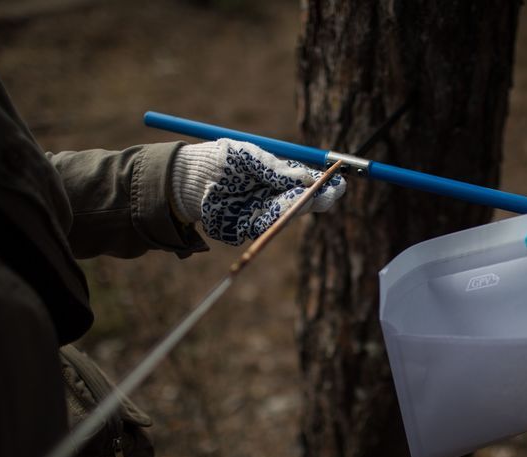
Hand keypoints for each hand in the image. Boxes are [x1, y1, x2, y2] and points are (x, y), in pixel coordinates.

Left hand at [170, 139, 345, 244]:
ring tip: (306, 197)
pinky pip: (264, 226)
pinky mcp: (246, 229)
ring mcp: (260, 214)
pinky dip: (271, 219)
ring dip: (295, 208)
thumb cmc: (220, 160)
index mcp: (277, 179)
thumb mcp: (249, 157)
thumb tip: (307, 176)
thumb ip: (275, 168)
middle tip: (324, 194)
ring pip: (285, 217)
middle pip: (302, 204)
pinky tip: (276, 210)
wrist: (188, 178)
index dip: (325, 185)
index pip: (308, 184)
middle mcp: (272, 198)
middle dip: (316, 200)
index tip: (338, 182)